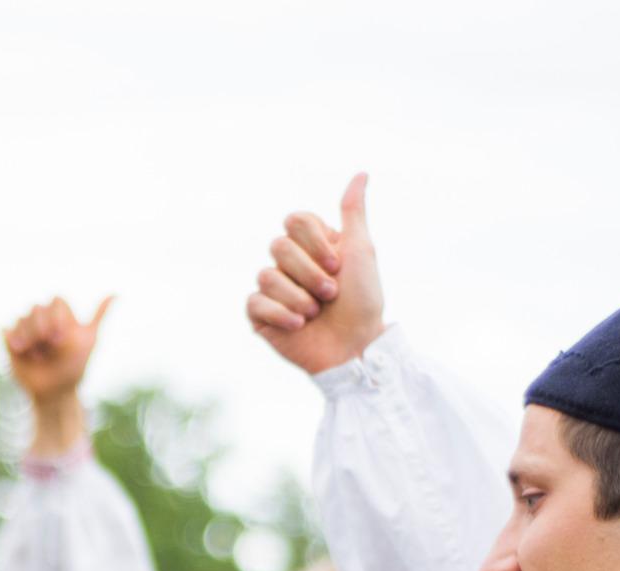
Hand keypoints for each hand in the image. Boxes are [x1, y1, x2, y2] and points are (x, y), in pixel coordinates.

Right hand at [3, 295, 112, 453]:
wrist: (54, 393)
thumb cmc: (73, 368)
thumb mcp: (89, 342)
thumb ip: (99, 317)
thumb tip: (117, 294)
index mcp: (61, 316)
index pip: (56, 302)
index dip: (56, 318)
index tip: (60, 338)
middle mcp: (43, 319)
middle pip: (37, 308)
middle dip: (41, 328)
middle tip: (47, 348)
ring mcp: (26, 329)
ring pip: (21, 319)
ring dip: (29, 337)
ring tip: (36, 356)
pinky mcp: (11, 340)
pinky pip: (7, 331)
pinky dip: (13, 340)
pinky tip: (23, 352)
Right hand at [247, 172, 385, 376]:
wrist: (354, 347)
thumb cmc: (363, 301)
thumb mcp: (361, 251)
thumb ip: (353, 212)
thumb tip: (361, 174)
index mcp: (312, 245)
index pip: (294, 221)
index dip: (315, 243)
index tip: (338, 265)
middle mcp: (290, 264)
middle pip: (278, 246)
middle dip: (310, 273)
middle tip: (331, 294)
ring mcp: (273, 289)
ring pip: (266, 274)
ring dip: (298, 297)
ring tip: (316, 314)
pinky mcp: (260, 315)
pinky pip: (255, 302)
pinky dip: (281, 314)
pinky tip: (299, 326)